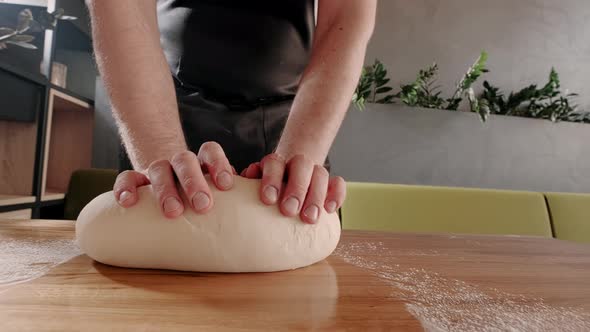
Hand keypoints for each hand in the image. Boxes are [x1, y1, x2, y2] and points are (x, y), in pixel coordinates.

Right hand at [112, 142, 235, 217]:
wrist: (168, 178)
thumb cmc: (200, 192)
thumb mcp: (215, 189)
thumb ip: (231, 193)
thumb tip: (251, 205)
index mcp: (201, 161)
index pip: (210, 151)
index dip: (218, 164)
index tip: (226, 184)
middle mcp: (179, 161)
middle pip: (185, 160)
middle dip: (194, 181)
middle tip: (203, 205)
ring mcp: (157, 168)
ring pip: (158, 168)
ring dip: (165, 189)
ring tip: (173, 211)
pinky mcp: (136, 179)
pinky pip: (127, 178)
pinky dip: (126, 188)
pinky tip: (128, 203)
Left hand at [241, 153, 345, 223]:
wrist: (287, 186)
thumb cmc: (265, 195)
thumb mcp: (251, 189)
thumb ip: (244, 188)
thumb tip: (232, 188)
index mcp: (275, 164)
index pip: (274, 162)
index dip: (272, 178)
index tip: (267, 199)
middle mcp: (296, 165)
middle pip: (301, 164)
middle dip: (296, 187)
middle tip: (289, 210)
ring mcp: (314, 173)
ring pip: (321, 173)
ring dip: (315, 195)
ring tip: (308, 219)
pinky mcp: (330, 185)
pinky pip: (337, 184)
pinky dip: (336, 194)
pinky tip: (330, 210)